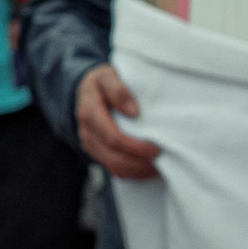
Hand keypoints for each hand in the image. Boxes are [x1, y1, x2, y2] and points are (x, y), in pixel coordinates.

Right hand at [76, 63, 157, 179]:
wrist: (86, 89)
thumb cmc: (102, 82)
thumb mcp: (108, 76)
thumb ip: (118, 90)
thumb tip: (133, 112)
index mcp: (89, 113)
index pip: (113, 139)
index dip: (135, 147)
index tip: (156, 149)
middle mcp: (87, 132)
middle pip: (114, 158)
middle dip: (139, 163)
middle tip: (161, 160)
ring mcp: (90, 143)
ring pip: (113, 166)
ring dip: (136, 170)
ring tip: (157, 166)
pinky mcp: (95, 150)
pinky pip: (112, 168)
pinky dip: (131, 172)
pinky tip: (146, 168)